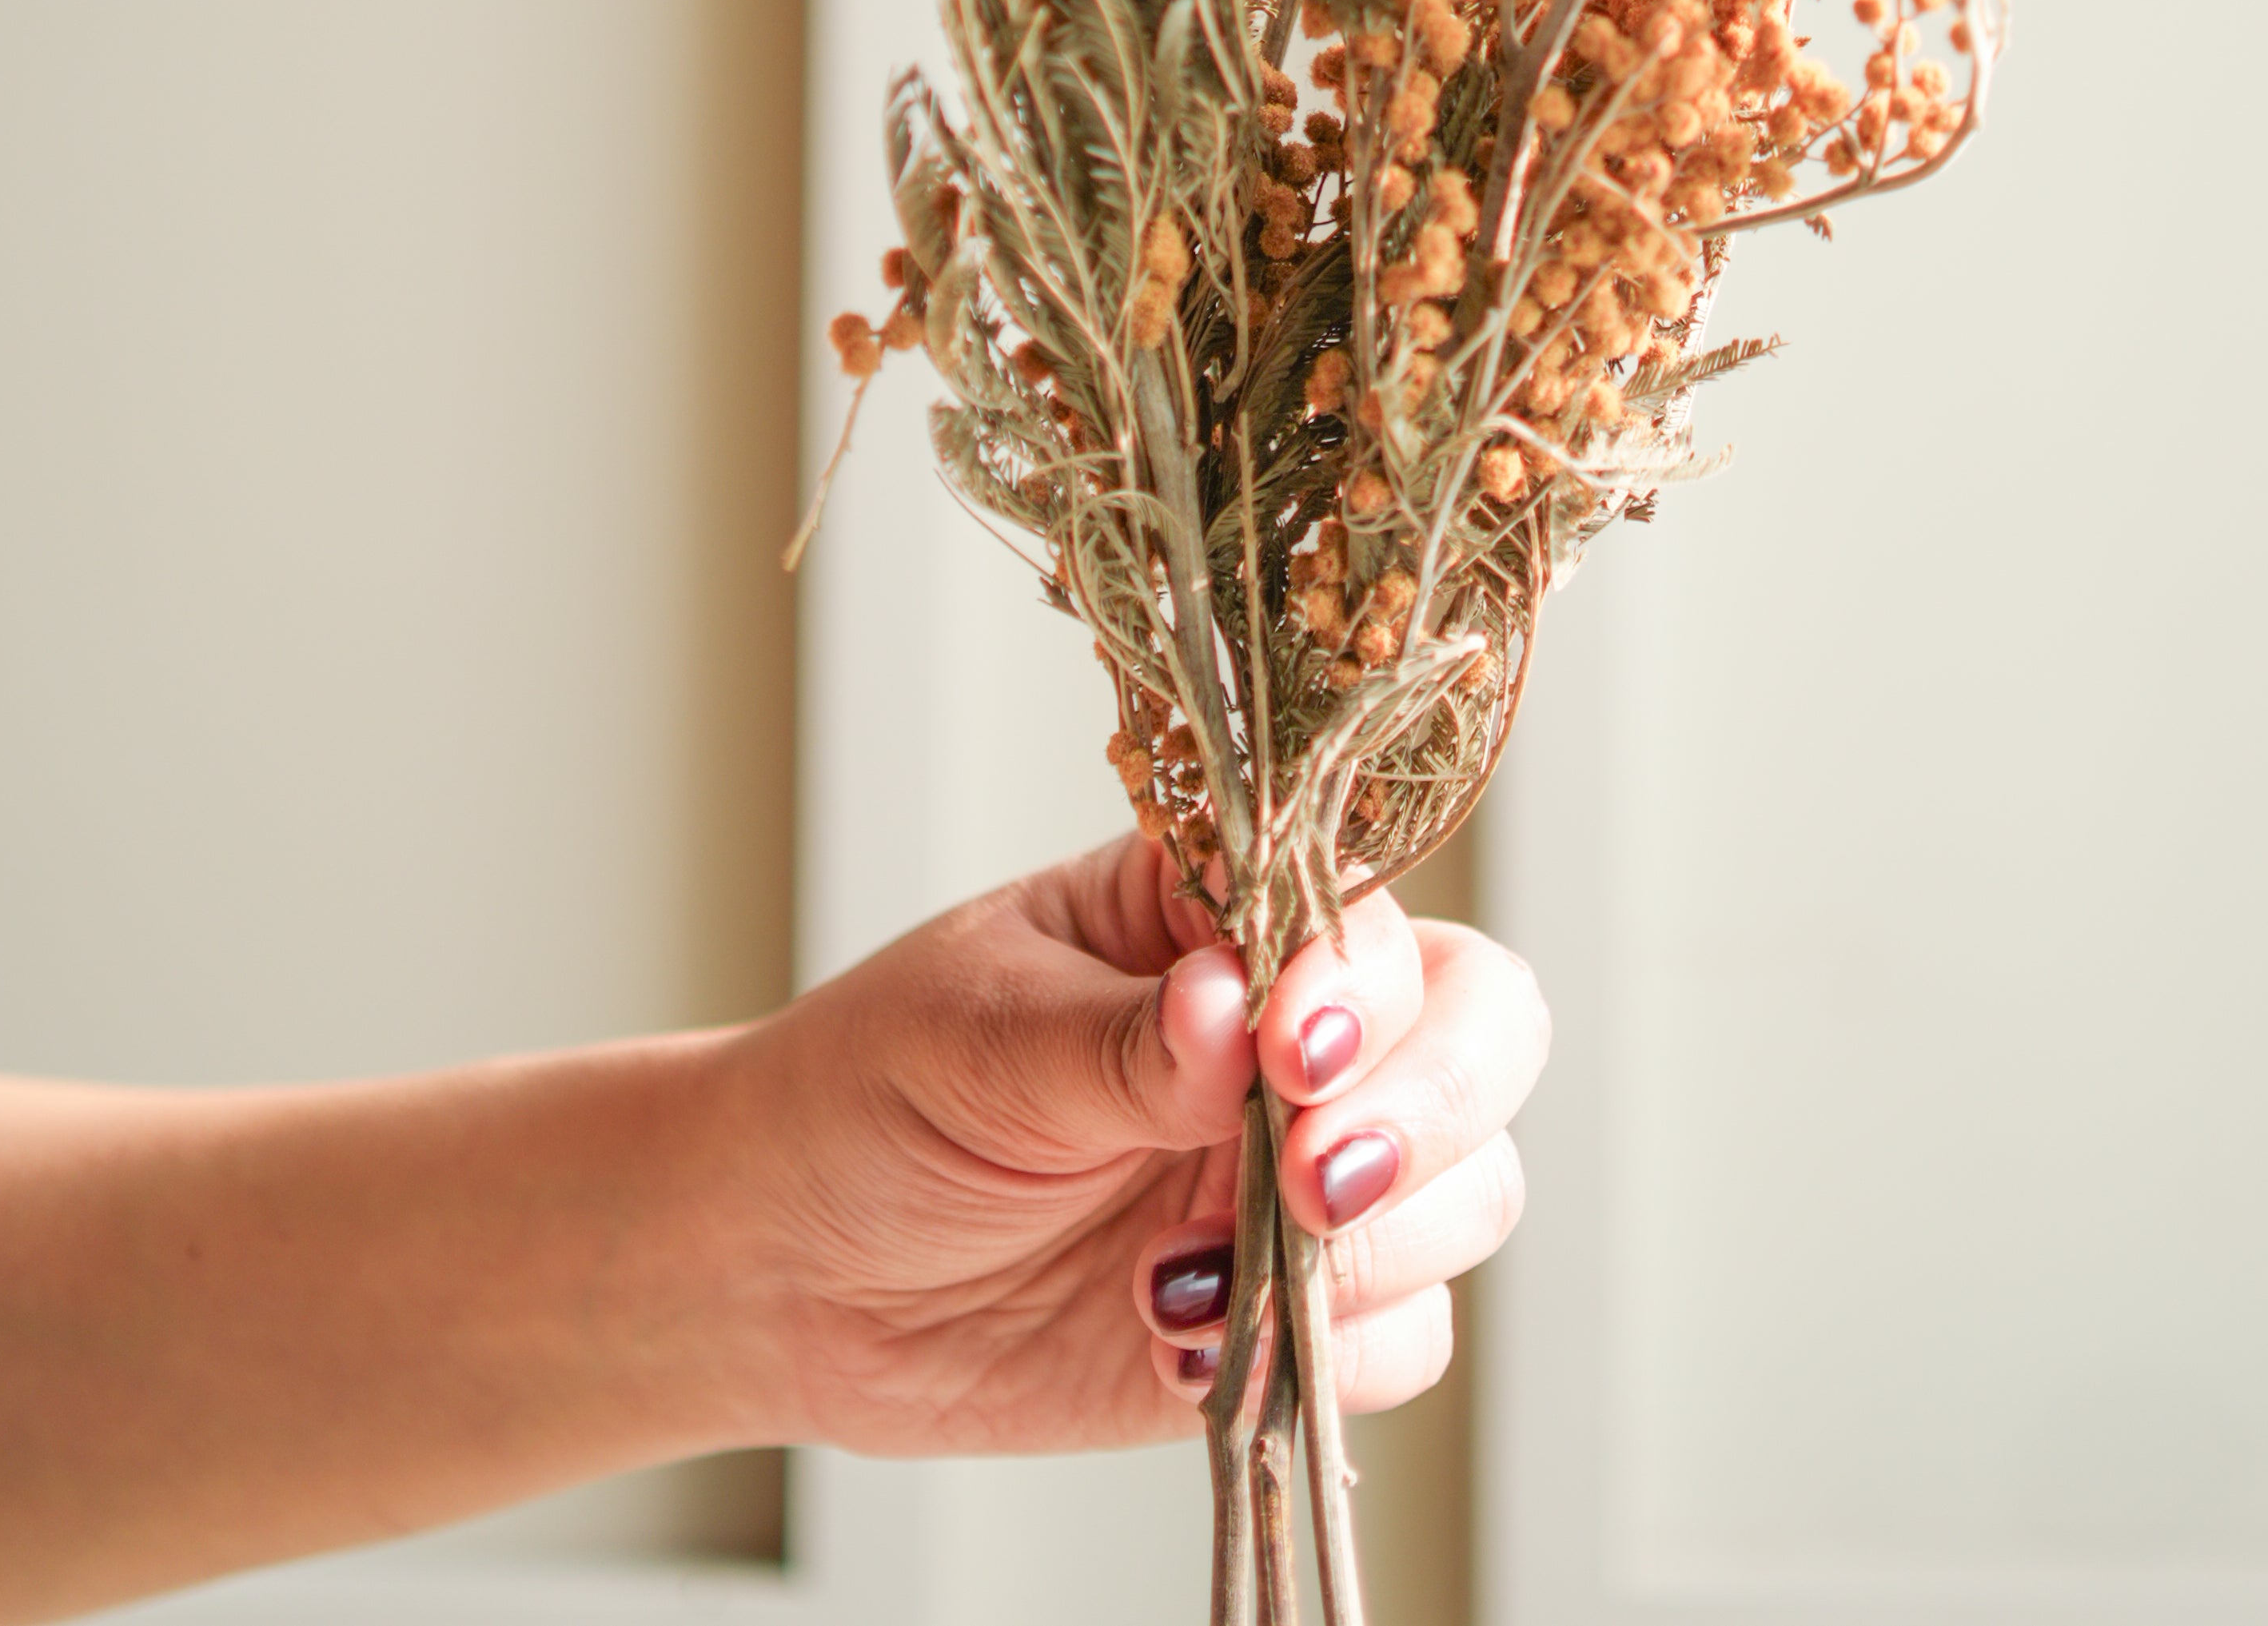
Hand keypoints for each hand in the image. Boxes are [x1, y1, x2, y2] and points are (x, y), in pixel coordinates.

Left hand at [726, 833, 1548, 1454]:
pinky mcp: (1287, 1311)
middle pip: (1482, 1033)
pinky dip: (1328, 1355)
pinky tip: (1179, 1342)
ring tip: (1186, 1274)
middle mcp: (1296, 1034)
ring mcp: (1301, 1175)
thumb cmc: (867, 1096)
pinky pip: (1402, 1337)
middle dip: (1429, 1110)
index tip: (1291, 1052)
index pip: (1370, 912)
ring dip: (1374, 1247)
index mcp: (1223, 914)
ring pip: (1470, 1191)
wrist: (785, 1270)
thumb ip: (1115, 1039)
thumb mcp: (974, 1034)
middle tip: (1310, 1180)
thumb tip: (1232, 1008)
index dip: (1366, 984)